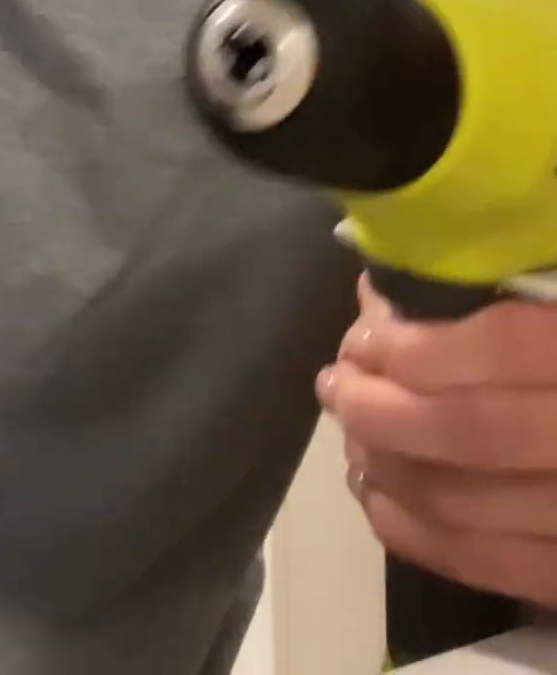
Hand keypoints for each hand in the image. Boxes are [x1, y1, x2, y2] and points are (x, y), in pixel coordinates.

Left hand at [316, 275, 556, 607]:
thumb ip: (513, 284)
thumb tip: (389, 292)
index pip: (502, 348)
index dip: (420, 340)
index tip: (365, 328)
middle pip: (471, 431)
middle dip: (381, 405)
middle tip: (336, 382)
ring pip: (466, 504)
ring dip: (388, 467)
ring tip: (351, 433)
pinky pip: (487, 566)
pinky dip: (416, 534)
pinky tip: (377, 497)